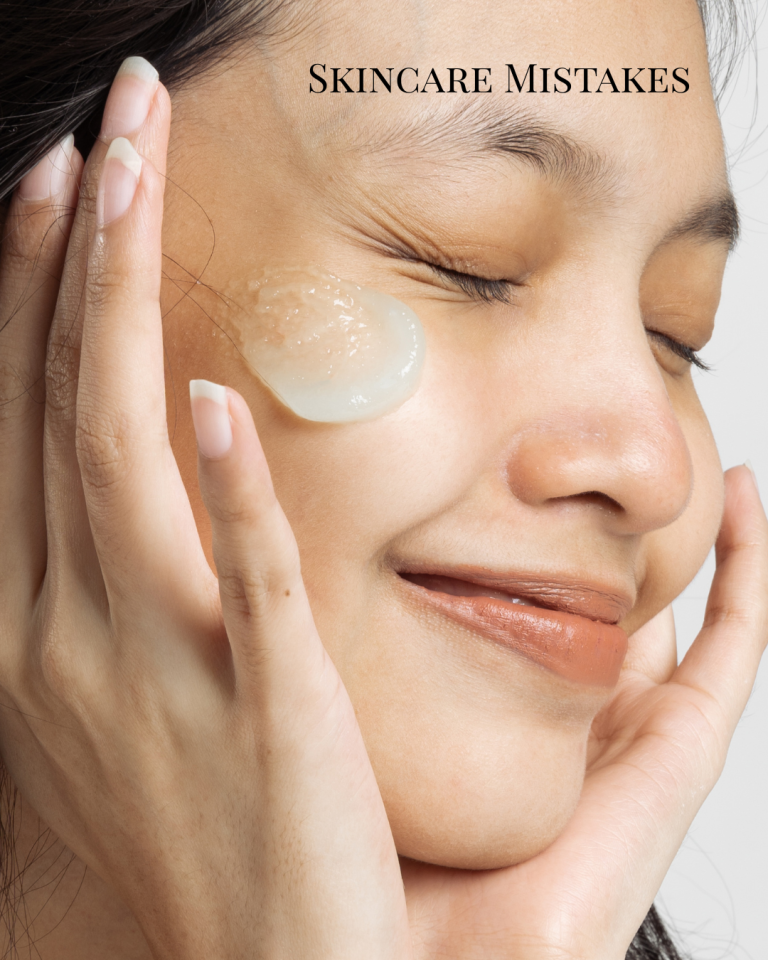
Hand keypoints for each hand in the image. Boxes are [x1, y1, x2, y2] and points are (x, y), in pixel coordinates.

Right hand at [0, 61, 410, 959]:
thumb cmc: (180, 831)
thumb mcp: (109, 704)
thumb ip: (114, 586)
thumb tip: (146, 464)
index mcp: (40, 627)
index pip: (30, 427)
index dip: (33, 301)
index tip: (58, 190)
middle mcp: (72, 632)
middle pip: (62, 411)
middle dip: (69, 260)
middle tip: (100, 131)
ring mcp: (156, 667)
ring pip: (119, 462)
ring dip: (117, 316)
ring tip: (128, 185)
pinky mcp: (257, 706)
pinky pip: (241, 584)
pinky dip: (225, 493)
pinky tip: (209, 399)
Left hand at [399, 464, 767, 958]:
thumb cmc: (386, 848)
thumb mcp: (360, 709)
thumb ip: (352, 638)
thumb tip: (300, 545)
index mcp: (512, 709)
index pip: (535, 602)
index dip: (538, 538)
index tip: (519, 463)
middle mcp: (580, 715)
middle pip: (609, 601)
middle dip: (612, 530)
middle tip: (604, 441)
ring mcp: (639, 728)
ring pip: (677, 606)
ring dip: (687, 533)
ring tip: (684, 450)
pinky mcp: (684, 746)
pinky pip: (736, 640)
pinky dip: (750, 567)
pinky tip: (740, 495)